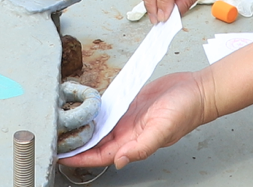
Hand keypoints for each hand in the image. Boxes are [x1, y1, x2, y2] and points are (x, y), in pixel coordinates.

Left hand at [58, 70, 211, 169]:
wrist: (197, 90)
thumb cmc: (186, 111)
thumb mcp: (163, 129)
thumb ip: (142, 147)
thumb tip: (121, 162)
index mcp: (133, 142)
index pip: (101, 155)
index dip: (82, 158)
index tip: (62, 157)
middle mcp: (128, 133)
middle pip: (97, 143)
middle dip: (77, 145)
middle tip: (55, 140)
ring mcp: (129, 119)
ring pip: (101, 128)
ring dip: (84, 129)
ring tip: (63, 126)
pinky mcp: (130, 104)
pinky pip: (109, 110)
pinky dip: (96, 112)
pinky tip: (84, 109)